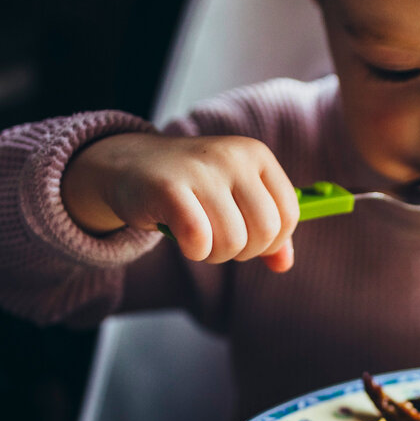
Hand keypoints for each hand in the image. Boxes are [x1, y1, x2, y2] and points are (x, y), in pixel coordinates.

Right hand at [60, 133, 299, 271]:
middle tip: (220, 241)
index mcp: (257, 155)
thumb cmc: (192, 188)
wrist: (130, 166)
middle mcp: (233, 157)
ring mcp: (201, 170)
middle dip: (244, 251)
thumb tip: (283, 264)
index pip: (289, 214)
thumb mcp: (236, 200)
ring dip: (216, 254)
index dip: (272, 241)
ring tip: (199, 239)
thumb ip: (266, 231)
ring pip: (233, 241)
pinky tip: (184, 239)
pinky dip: (195, 251)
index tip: (249, 239)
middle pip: (265, 231)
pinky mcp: (168, 188)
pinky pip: (199, 239)